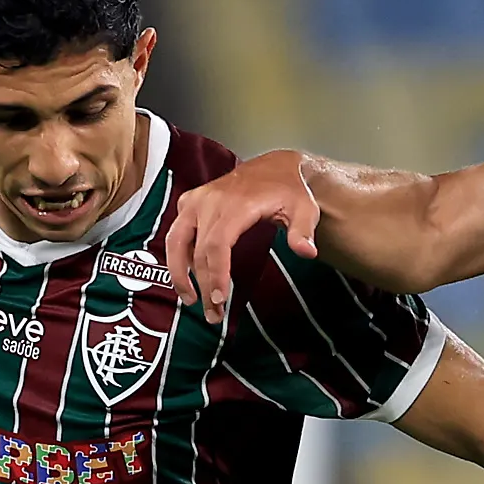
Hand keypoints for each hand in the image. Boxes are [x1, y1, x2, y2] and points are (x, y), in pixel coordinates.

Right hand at [164, 149, 318, 325]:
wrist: (275, 167)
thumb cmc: (290, 191)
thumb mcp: (304, 209)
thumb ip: (303, 231)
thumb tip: (307, 252)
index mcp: (236, 203)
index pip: (217, 244)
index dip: (215, 274)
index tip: (220, 300)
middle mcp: (211, 200)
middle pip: (197, 250)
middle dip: (203, 286)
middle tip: (214, 315)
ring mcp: (197, 199)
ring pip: (176, 240)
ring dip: (179, 272)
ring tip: (190, 299)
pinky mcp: (191, 201)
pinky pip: (177, 232)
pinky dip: (178, 255)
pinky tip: (189, 275)